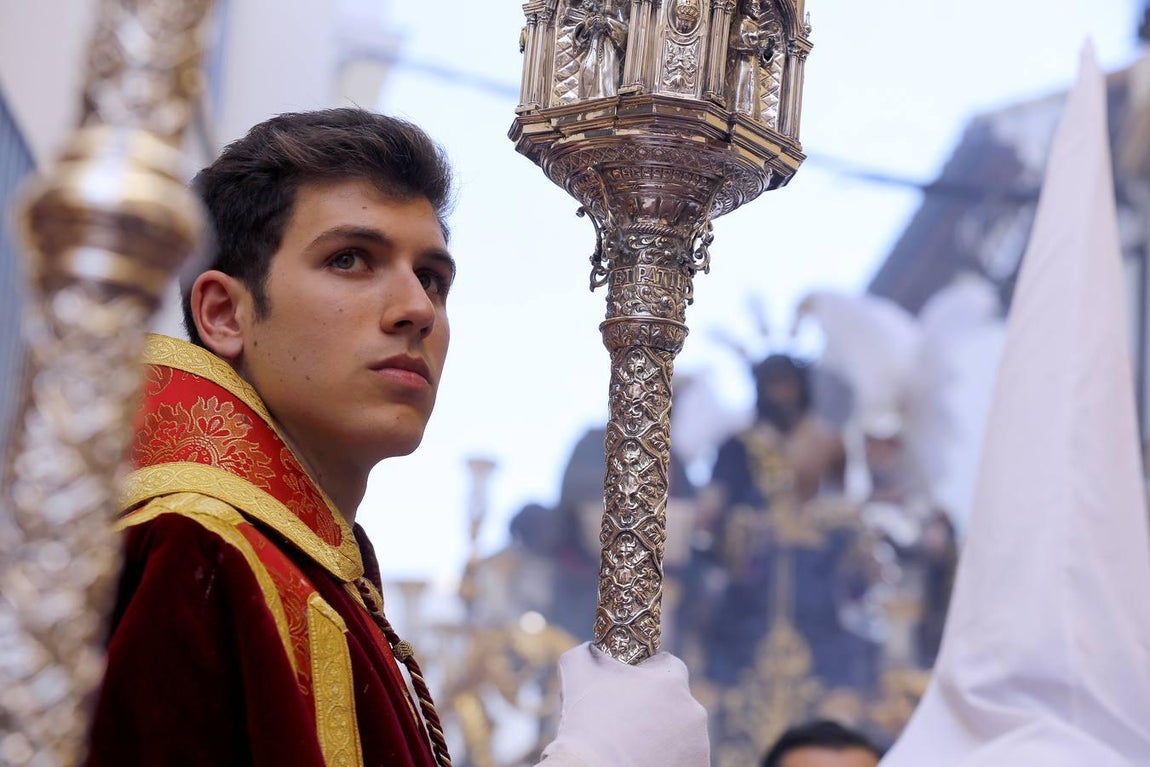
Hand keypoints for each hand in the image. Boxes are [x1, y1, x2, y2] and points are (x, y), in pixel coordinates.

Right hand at [540, 642, 709, 766]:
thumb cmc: (586, 723)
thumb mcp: (577, 669)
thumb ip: (590, 651)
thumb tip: (592, 648)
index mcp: (671, 679)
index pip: (666, 665)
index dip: (645, 675)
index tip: (628, 688)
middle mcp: (693, 710)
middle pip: (675, 701)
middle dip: (655, 707)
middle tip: (626, 722)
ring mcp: (698, 744)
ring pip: (680, 732)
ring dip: (662, 735)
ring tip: (632, 747)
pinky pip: (683, 758)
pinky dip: (667, 759)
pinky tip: (642, 761)